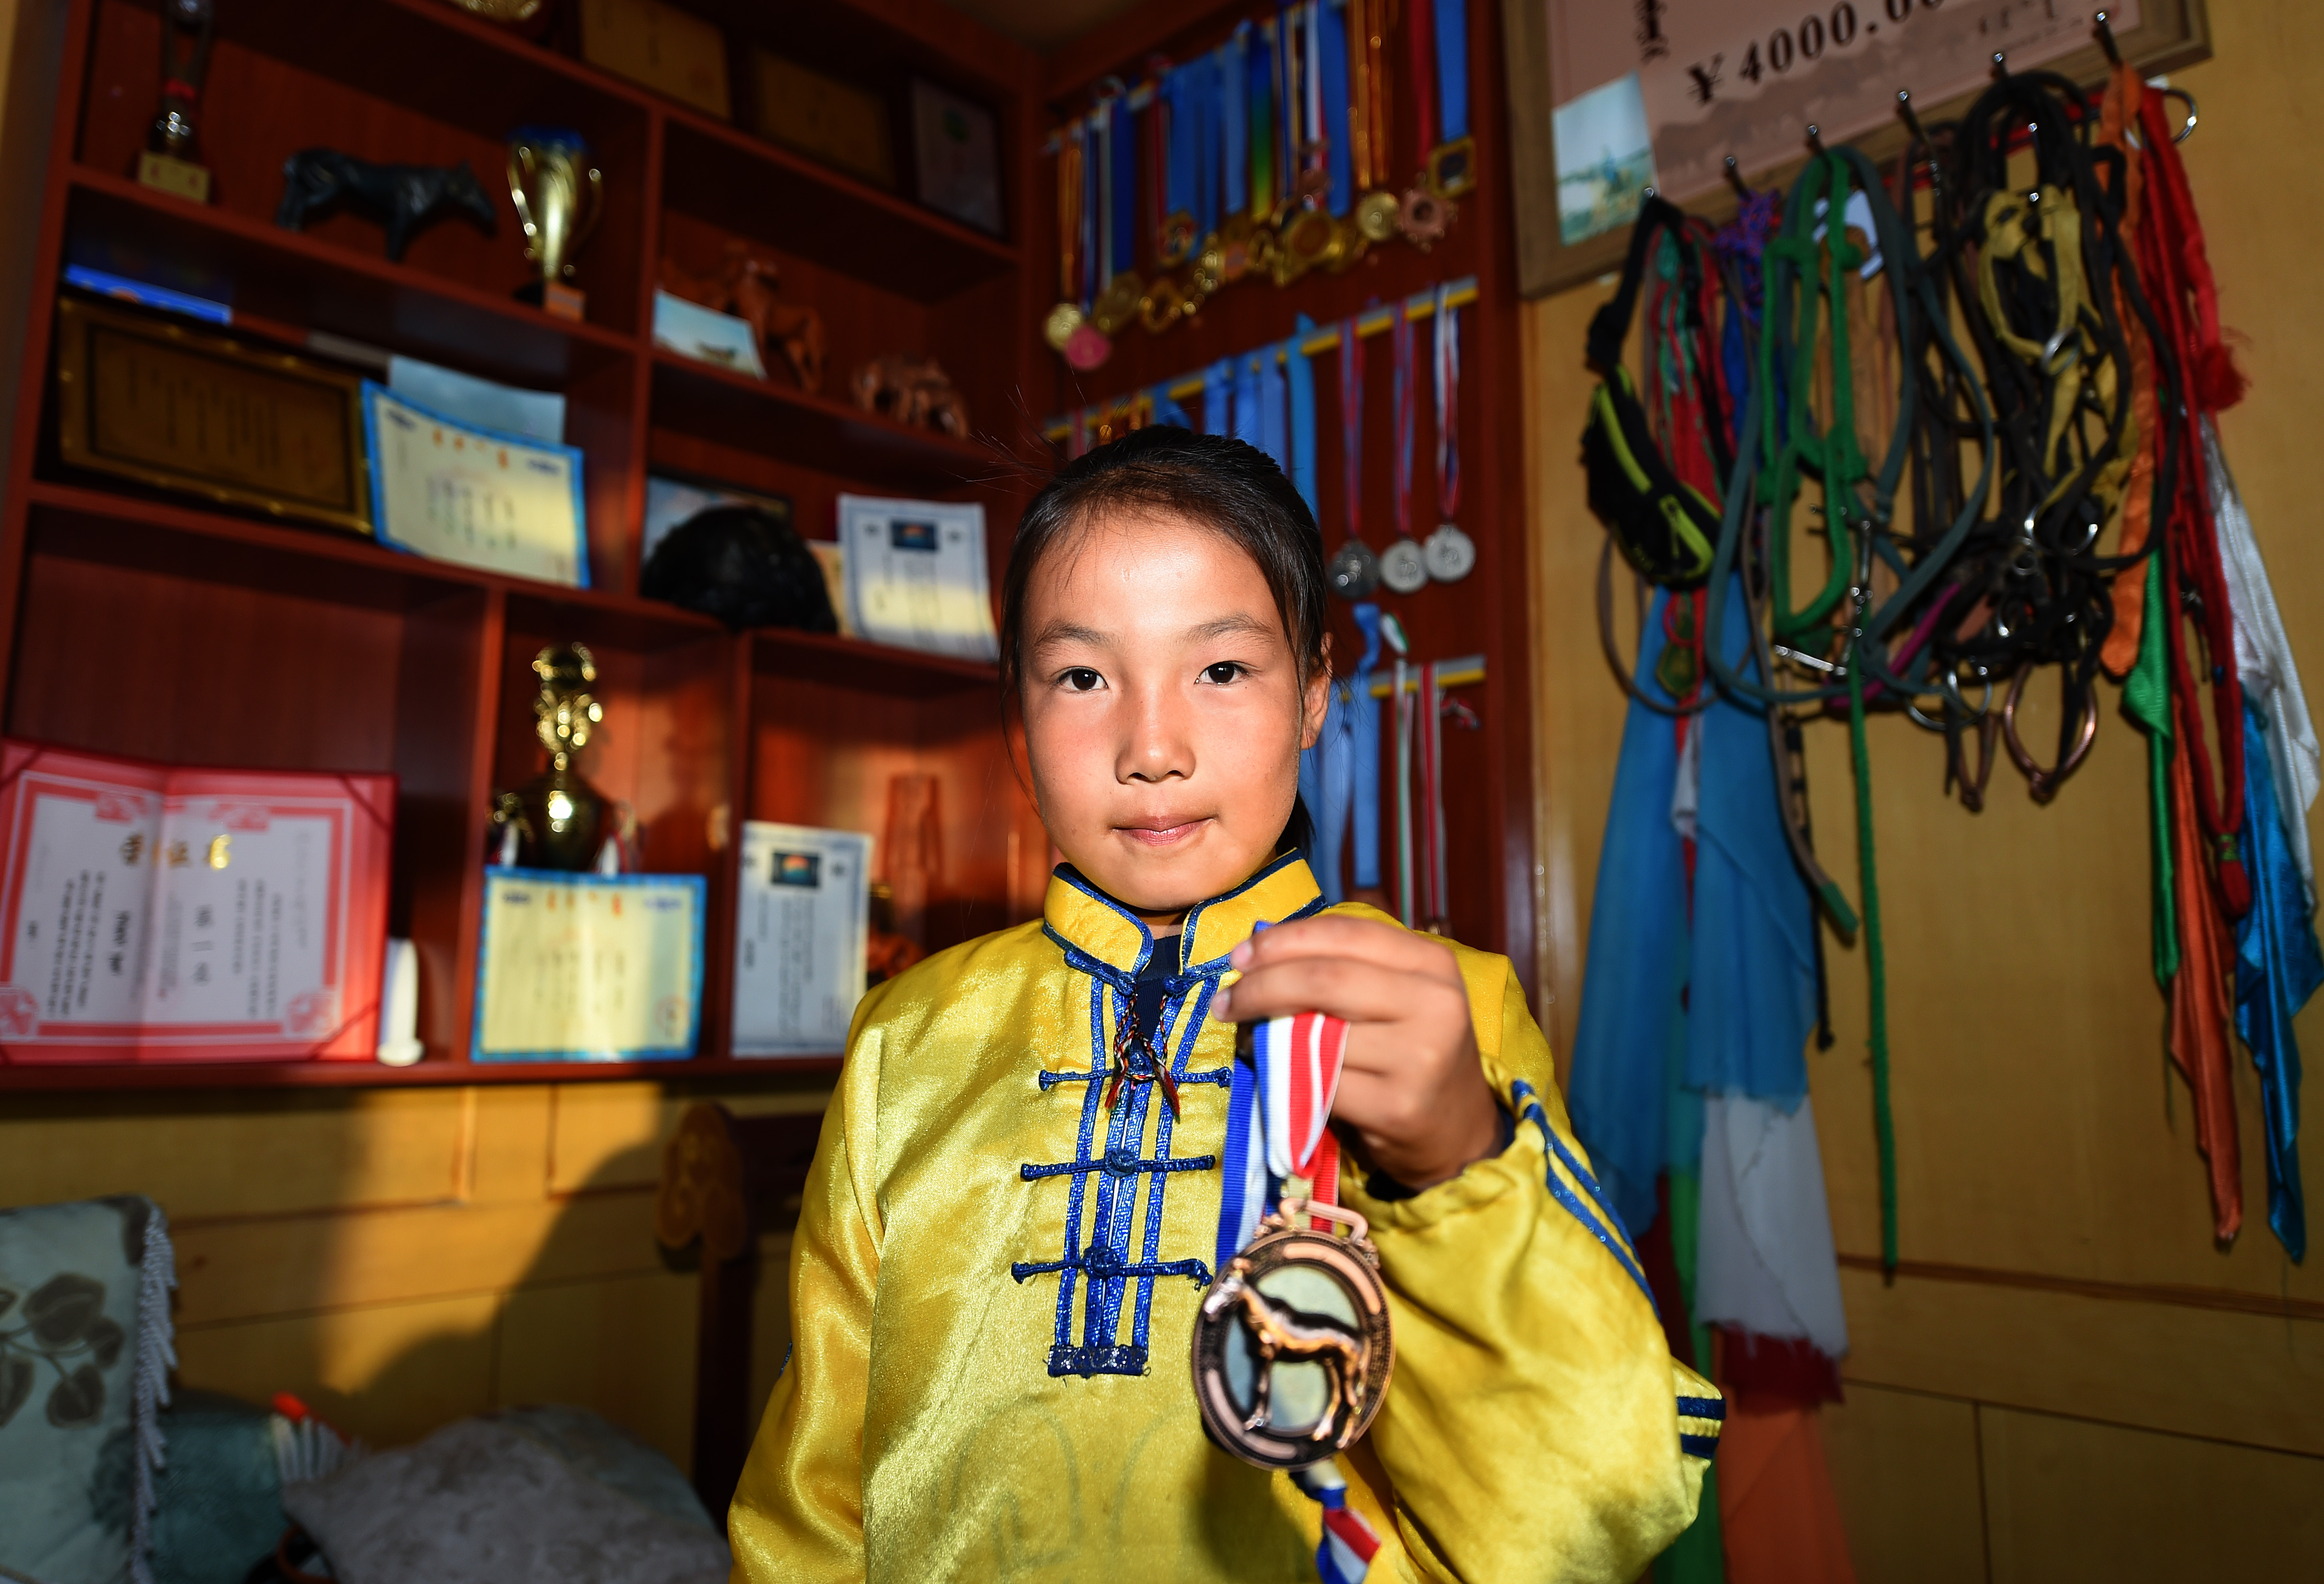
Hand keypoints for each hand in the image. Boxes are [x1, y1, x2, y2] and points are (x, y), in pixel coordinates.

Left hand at [1211, 914, 1500, 1189]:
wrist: (1456, 1131)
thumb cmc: (1412, 1051)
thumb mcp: (1397, 995)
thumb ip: (1344, 967)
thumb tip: (1260, 951)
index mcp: (1432, 963)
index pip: (1344, 933)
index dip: (1283, 940)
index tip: (1240, 955)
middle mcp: (1434, 1004)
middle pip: (1324, 979)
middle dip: (1261, 985)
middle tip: (1227, 999)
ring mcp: (1419, 1058)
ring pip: (1316, 1034)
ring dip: (1264, 1034)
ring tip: (1246, 1034)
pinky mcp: (1397, 1107)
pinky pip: (1319, 1083)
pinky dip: (1284, 1075)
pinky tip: (1272, 1070)